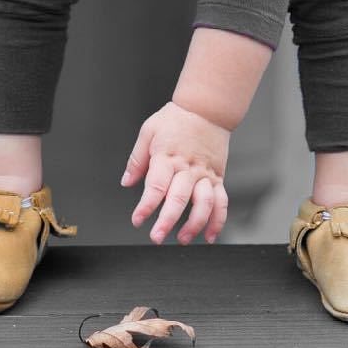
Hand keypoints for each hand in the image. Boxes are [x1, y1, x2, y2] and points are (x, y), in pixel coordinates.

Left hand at [121, 101, 229, 244]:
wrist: (206, 109)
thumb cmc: (176, 119)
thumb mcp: (149, 131)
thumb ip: (137, 159)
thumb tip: (126, 182)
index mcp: (167, 156)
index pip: (156, 185)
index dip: (146, 205)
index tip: (138, 220)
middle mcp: (187, 167)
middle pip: (179, 198)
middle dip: (167, 220)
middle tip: (157, 237)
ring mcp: (204, 174)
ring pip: (204, 203)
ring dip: (195, 224)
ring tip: (183, 239)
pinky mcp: (218, 177)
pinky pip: (221, 201)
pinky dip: (218, 220)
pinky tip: (210, 235)